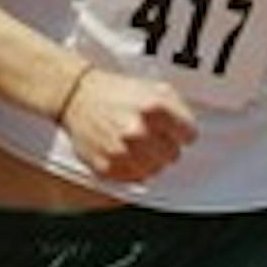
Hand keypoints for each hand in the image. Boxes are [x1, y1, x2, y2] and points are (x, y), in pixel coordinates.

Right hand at [59, 65, 197, 183]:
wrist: (77, 96)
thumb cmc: (118, 92)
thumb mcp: (154, 88)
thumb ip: (178, 110)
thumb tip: (190, 134)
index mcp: (155, 108)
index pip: (189, 136)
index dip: (182, 132)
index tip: (173, 129)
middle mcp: (138, 130)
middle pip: (173, 155)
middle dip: (166, 146)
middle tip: (151, 135)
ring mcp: (121, 150)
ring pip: (154, 170)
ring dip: (150, 160)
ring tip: (138, 145)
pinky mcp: (106, 166)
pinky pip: (133, 178)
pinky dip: (132, 168)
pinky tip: (124, 152)